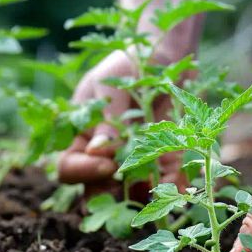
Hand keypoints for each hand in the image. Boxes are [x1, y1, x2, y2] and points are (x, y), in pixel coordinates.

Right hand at [57, 50, 186, 191]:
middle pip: (99, 189)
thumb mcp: (112, 85)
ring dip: (144, 196)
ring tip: (161, 191)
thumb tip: (95, 151)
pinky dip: (174, 187)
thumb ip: (108, 118)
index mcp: (83, 136)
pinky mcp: (165, 158)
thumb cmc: (127, 64)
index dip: (84, 173)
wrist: (163, 53)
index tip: (107, 165)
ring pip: (133, 192)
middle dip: (112, 198)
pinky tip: (183, 189)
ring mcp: (136, 159)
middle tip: (130, 193)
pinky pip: (167, 180)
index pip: (69, 167)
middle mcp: (106, 154)